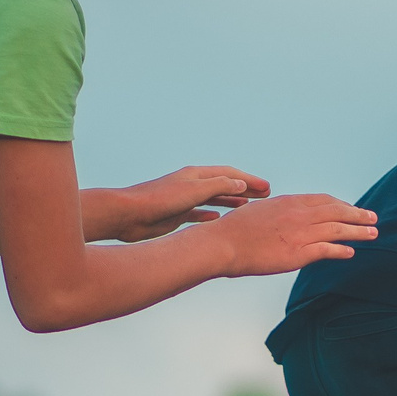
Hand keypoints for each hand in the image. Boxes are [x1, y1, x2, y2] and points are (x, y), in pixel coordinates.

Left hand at [104, 165, 270, 241]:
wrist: (129, 214)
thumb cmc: (159, 200)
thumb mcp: (194, 191)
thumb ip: (219, 186)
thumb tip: (241, 185)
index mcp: (196, 175)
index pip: (229, 175)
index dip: (249, 181)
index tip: (267, 188)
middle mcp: (191, 185)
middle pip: (224, 185)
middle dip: (245, 189)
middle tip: (265, 195)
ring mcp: (184, 199)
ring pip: (214, 199)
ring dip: (232, 202)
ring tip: (249, 207)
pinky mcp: (176, 215)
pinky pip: (200, 213)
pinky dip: (212, 215)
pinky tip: (219, 220)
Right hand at [208, 193, 378, 275]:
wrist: (222, 243)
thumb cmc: (234, 229)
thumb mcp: (260, 211)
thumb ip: (279, 212)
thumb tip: (288, 215)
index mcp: (289, 202)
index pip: (323, 200)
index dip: (341, 204)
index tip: (351, 209)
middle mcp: (298, 214)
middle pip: (336, 211)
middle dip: (357, 214)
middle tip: (373, 217)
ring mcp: (300, 233)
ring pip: (338, 230)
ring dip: (358, 231)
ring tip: (373, 233)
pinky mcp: (298, 253)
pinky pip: (327, 250)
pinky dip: (341, 251)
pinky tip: (351, 253)